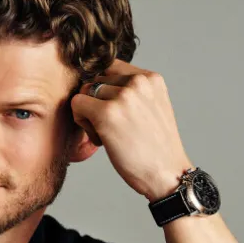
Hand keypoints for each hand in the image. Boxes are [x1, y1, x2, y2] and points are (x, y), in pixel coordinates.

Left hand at [70, 60, 193, 202]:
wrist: (166, 174)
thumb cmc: (155, 149)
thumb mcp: (152, 108)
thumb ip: (133, 92)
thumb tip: (96, 84)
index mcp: (151, 78)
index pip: (110, 68)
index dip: (105, 90)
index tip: (116, 113)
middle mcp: (138, 81)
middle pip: (96, 80)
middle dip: (97, 103)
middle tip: (112, 129)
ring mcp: (123, 96)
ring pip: (85, 92)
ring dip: (89, 114)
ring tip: (108, 134)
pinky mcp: (107, 113)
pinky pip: (76, 105)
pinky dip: (82, 123)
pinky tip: (100, 139)